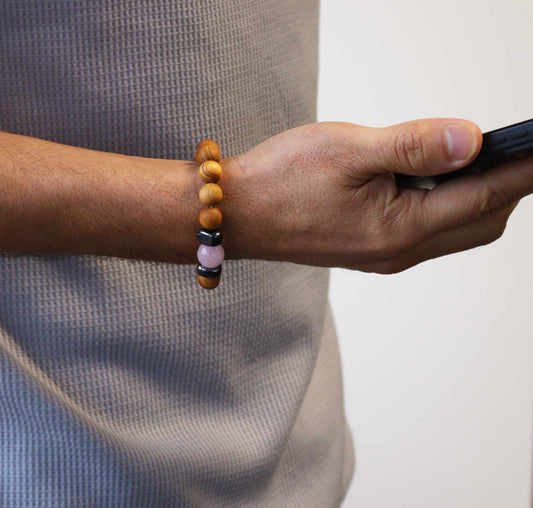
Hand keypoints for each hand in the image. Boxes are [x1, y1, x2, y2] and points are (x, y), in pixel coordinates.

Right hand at [220, 118, 531, 272]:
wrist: (237, 212)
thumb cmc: (280, 181)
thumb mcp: (349, 150)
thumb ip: (415, 145)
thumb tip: (472, 140)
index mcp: (399, 228)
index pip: (485, 197)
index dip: (523, 169)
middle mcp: (399, 250)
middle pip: (480, 222)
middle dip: (507, 185)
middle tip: (512, 146)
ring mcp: (386, 254)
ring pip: (457, 229)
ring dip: (476, 195)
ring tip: (470, 158)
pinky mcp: (373, 248)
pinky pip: (429, 231)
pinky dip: (446, 204)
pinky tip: (431, 178)